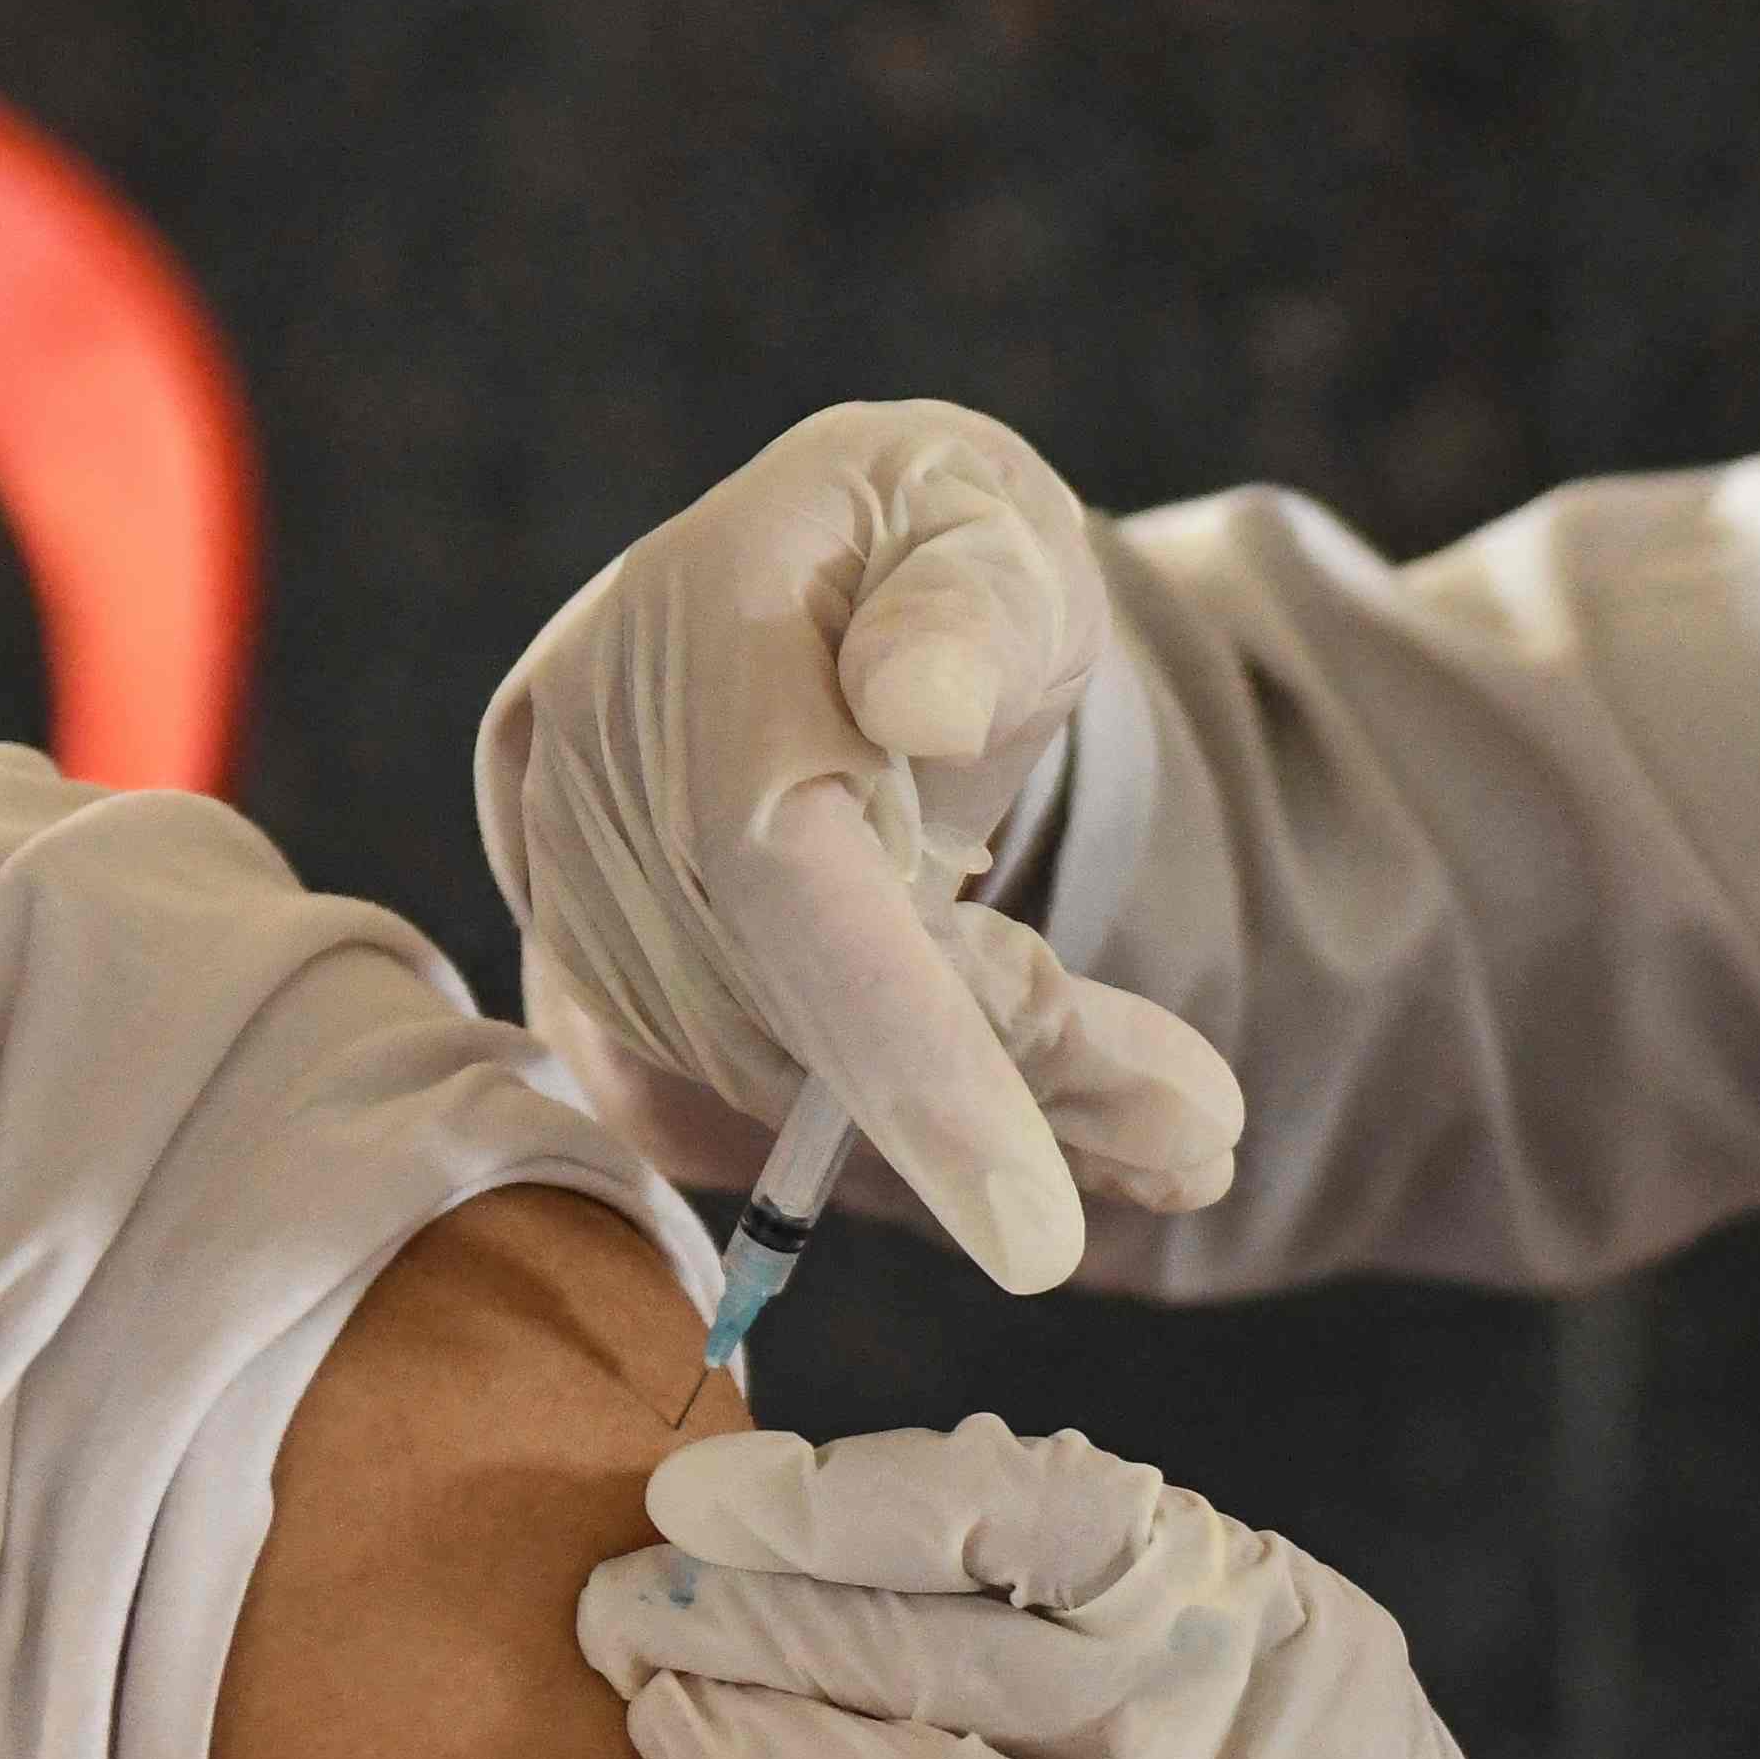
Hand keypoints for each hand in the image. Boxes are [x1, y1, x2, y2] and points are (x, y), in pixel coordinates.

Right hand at [469, 402, 1243, 1292]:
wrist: (830, 589)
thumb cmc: (944, 553)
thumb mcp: (998, 527)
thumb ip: (973, 601)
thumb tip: (919, 700)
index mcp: (701, 620)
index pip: (775, 865)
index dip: (905, 1050)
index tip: (1039, 1231)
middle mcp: (587, 753)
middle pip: (788, 1008)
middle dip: (1006, 1099)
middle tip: (1201, 1134)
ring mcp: (558, 876)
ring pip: (764, 1087)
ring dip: (970, 1132)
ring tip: (1160, 1126)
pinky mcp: (572, 975)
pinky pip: (722, 1118)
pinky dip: (886, 1146)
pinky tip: (1025, 1138)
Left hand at [577, 1416, 1718, 1758]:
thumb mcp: (1260, 1628)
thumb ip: (1090, 1560)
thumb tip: (831, 1499)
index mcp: (1227, 1604)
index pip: (1003, 1510)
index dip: (822, 1499)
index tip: (694, 1497)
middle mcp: (1195, 1741)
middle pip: (920, 1655)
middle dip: (734, 1619)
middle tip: (619, 1602)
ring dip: (741, 1749)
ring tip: (653, 1708)